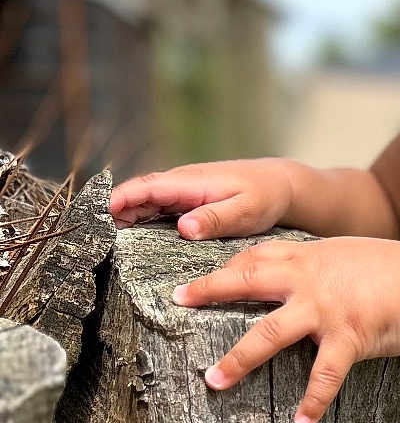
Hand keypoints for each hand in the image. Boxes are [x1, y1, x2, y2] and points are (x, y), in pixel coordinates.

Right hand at [110, 159, 297, 239]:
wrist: (280, 186)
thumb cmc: (265, 197)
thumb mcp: (245, 211)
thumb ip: (215, 219)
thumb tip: (183, 228)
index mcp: (191, 183)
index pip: (147, 187)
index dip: (121, 199)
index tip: (100, 214)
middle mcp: (181, 183)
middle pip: (139, 194)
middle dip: (114, 210)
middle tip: (94, 235)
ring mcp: (183, 191)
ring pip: (146, 201)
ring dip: (126, 215)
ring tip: (106, 239)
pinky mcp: (188, 200)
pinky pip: (158, 207)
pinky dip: (142, 217)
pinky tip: (132, 235)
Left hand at [173, 237, 399, 422]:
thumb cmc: (393, 268)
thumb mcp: (346, 254)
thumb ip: (317, 266)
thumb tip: (296, 278)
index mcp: (308, 259)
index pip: (256, 256)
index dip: (226, 266)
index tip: (200, 278)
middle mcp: (309, 281)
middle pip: (247, 282)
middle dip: (209, 291)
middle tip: (178, 301)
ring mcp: (326, 310)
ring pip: (269, 333)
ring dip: (238, 358)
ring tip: (214, 381)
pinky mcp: (349, 337)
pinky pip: (324, 375)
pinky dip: (313, 401)